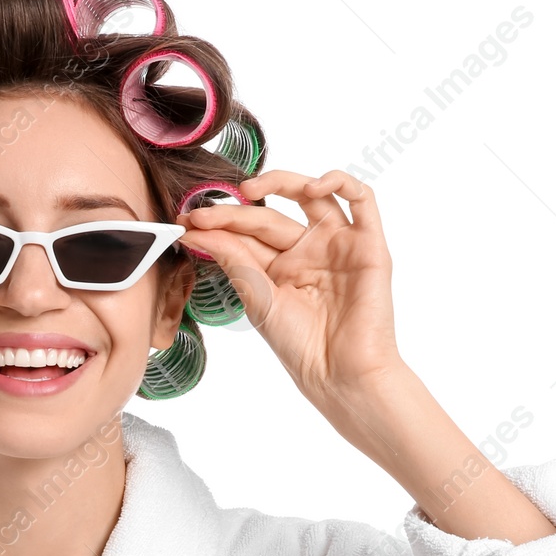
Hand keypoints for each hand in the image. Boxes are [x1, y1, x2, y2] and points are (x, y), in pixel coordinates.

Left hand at [176, 169, 400, 409]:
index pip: (247, 234)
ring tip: (249, 190)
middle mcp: (309, 251)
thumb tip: (197, 231)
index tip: (186, 223)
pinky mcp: (368, 244)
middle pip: (270, 216)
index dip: (218, 224)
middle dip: (234, 212)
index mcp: (280, 267)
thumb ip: (233, 260)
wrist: (338, 373)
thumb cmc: (300, 346)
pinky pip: (362, 200)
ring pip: (315, 195)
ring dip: (283, 182)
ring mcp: (338, 245)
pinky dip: (340, 182)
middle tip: (201, 213)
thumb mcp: (257, 298)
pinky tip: (313, 186)